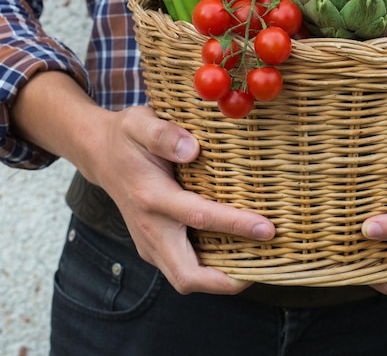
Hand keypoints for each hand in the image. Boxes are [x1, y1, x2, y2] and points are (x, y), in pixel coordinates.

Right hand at [10, 72, 274, 294]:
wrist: (100, 154)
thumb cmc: (127, 137)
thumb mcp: (140, 123)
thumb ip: (163, 134)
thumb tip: (193, 148)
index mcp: (152, 197)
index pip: (199, 218)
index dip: (236, 226)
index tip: (267, 229)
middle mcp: (150, 227)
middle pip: (188, 276)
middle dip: (227, 281)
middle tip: (265, 267)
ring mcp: (149, 242)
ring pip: (184, 279)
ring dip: (220, 280)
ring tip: (258, 265)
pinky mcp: (152, 245)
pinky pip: (181, 269)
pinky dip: (208, 271)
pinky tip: (235, 255)